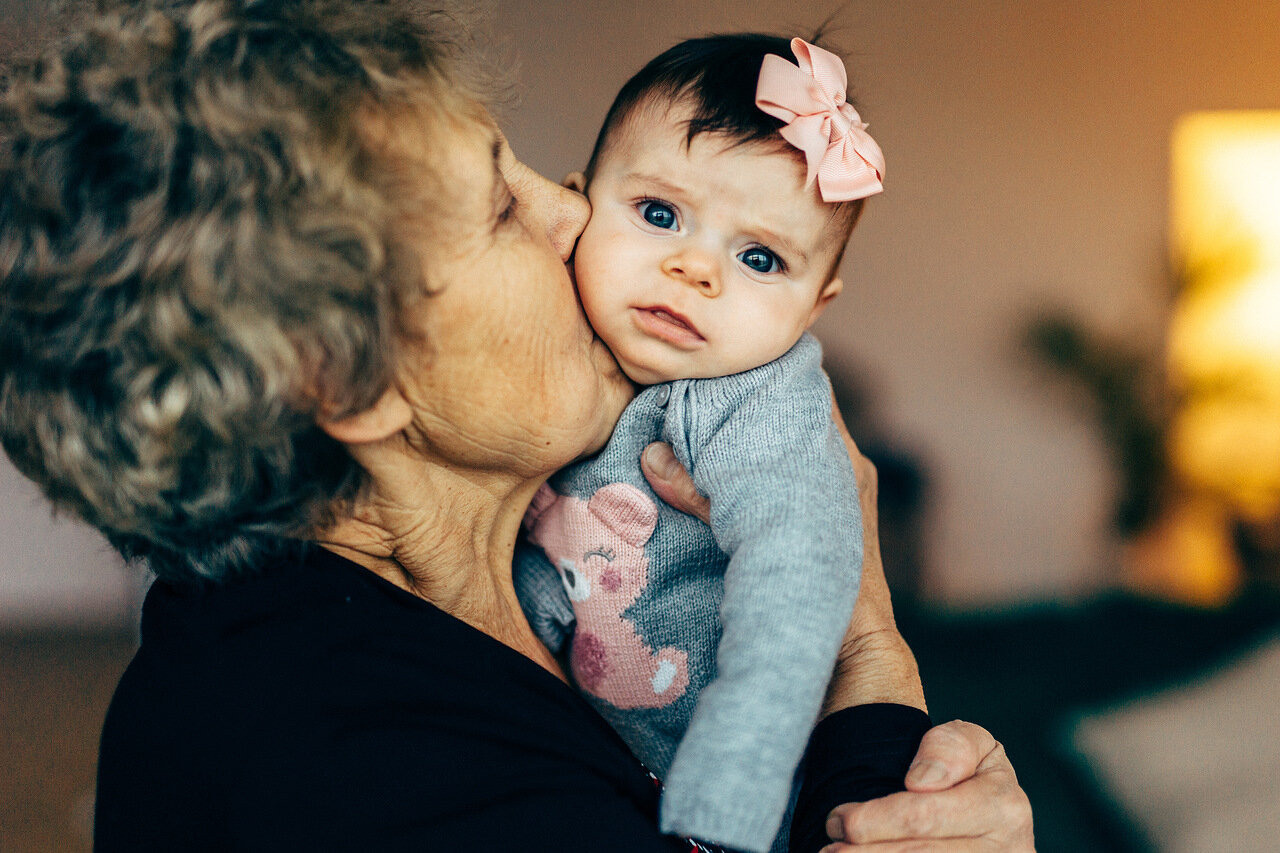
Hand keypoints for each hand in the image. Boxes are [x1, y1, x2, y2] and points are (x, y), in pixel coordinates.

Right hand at [640, 392, 923, 712]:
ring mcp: (834, 496)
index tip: (726, 361)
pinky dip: (757, 467)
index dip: (768, 370)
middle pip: (791, 414)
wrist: (852, 658)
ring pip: (786, 445)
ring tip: (701, 417)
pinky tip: (719, 466)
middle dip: (749, 402)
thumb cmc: (822, 598)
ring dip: (750, 436)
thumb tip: (653, 457)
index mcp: (843, 461)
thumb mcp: (758, 536)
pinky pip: (786, 477)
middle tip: (701, 388)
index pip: (806, 388)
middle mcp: (842, 470)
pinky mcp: (819, 522)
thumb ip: (705, 496)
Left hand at [822, 720, 1034, 850]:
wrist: (982, 804)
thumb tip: (922, 781)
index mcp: (1005, 807)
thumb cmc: (965, 768)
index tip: (841, 819)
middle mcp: (1009, 850)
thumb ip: (949, 746)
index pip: (925, 816)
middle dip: (866, 851)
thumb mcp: (968, 740)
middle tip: (829, 849)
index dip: (875, 819)